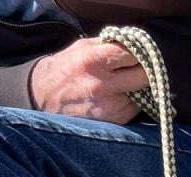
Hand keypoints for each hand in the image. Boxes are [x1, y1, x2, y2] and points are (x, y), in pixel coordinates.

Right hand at [30, 39, 147, 123]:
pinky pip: (135, 107)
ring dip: (138, 88)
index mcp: (93, 61)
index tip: (139, 53)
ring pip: (142, 93)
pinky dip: (133, 101)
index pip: (130, 54)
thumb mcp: (81, 48)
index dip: (139, 52)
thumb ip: (107, 45)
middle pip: (143, 76)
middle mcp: (103, 85)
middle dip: (145, 70)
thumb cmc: (67, 69)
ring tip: (123, 84)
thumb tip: (132, 44)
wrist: (45, 98)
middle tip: (140, 68)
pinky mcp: (116, 120)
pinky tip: (119, 96)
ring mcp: (111, 105)